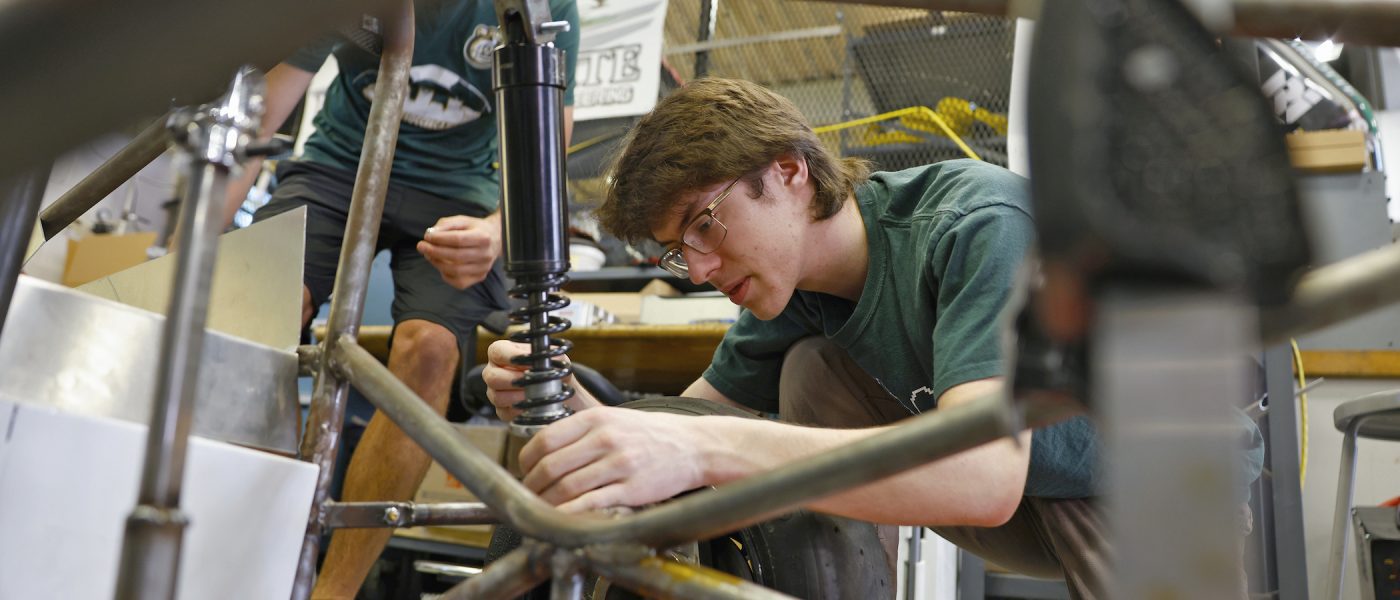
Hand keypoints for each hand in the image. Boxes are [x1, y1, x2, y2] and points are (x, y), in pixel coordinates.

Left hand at [417, 214, 501, 288]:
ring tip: (428, 254)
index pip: (458, 240)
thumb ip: (446, 224)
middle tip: (421, 246)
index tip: (427, 236)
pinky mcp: (480, 277)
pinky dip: (446, 274)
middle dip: (434, 251)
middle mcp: (486, 254)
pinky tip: (441, 264)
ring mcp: (484, 268)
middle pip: (456, 256)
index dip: (440, 239)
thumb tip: (431, 234)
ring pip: (455, 271)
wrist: (495, 239)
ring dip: (437, 263)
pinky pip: (459, 282)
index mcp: (483, 237)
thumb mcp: (462, 220)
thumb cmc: (475, 229)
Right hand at [483, 340, 599, 421]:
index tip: (529, 363)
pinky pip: (504, 413)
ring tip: (534, 395)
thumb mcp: (556, 358)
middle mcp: (495, 371)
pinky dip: (520, 410)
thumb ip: (551, 356)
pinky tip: (531, 406)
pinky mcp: (501, 410)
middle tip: (533, 381)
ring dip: (517, 396)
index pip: (497, 351)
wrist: (561, 391)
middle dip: (515, 380)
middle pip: (492, 377)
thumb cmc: (553, 370)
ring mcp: (495, 392)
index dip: (511, 357)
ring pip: (496, 396)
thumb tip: (546, 362)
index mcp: (504, 352)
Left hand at [519, 407, 711, 512]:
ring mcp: (619, 465)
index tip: (526, 472)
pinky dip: (571, 514)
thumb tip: (545, 453)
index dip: (526, 461)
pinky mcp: (632, 490)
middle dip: (534, 486)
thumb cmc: (652, 434)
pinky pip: (591, 505)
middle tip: (531, 496)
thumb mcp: (615, 418)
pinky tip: (563, 519)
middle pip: (551, 466)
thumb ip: (581, 431)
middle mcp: (606, 439)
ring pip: (567, 488)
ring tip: (544, 509)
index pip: (545, 440)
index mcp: (596, 418)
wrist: (695, 446)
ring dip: (548, 503)